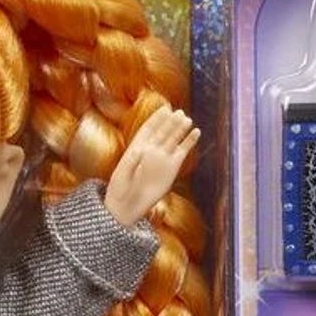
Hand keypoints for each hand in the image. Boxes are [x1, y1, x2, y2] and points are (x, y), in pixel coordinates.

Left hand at [102, 104, 199, 226]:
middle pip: (162, 132)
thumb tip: (142, 149)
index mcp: (137, 147)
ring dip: (180, 129)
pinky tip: (196, 132)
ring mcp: (162, 158)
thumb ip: (131, 162)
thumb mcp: (121, 175)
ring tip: (188, 120)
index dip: (157, 118)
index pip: (149, 128)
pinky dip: (189, 142)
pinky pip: (182, 152)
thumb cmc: (120, 189)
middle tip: (179, 113)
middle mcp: (151, 150)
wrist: (127, 206)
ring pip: (173, 139)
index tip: (165, 108)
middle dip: (171, 122)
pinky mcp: (172, 168)